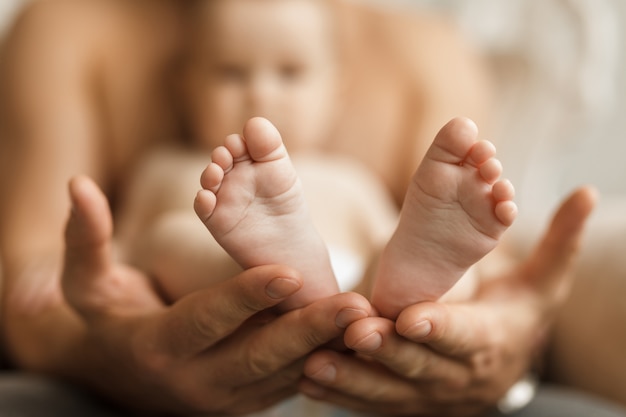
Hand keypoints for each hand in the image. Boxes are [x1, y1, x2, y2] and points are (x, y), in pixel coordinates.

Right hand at [62, 176, 371, 414]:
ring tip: (368, 322)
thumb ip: (85, 240)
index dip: (245, 296)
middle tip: (354, 304)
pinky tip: (357, 338)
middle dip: (309, 330)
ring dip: (328, 349)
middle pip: (258, 356)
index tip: (289, 270)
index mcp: (159, 347)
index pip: (205, 319)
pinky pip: (290, 384)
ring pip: (283, 376)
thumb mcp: (87, 285)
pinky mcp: (248, 403)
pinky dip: (324, 362)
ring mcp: (226, 399)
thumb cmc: (109, 320)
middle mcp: (195, 382)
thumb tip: (78, 184)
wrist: (123, 376)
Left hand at [300, 187, 596, 415]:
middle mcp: (457, 375)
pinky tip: (306, 378)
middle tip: (358, 331)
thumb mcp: (541, 283)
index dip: (441, 328)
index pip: (466, 336)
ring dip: (353, 377)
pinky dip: (340, 393)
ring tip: (316, 361)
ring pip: (388, 389)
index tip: (413, 317)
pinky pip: (369, 401)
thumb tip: (588, 193)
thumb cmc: (516, 313)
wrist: (501, 366)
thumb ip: (559, 242)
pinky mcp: (402, 401)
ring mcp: (427, 394)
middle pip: (420, 365)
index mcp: (490, 341)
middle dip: (389, 350)